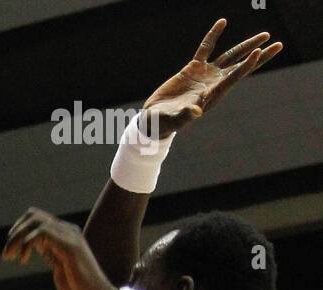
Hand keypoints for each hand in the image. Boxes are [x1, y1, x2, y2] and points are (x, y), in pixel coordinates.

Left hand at [3, 209, 122, 289]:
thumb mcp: (60, 267)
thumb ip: (51, 254)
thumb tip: (35, 246)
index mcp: (65, 236)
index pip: (37, 219)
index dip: (19, 230)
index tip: (11, 250)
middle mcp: (68, 232)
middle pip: (34, 215)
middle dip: (15, 232)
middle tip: (6, 255)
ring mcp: (70, 237)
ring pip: (36, 221)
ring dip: (17, 237)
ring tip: (10, 256)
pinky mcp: (70, 246)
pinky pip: (42, 232)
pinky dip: (27, 243)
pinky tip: (23, 259)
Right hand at [141, 19, 281, 138]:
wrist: (154, 119)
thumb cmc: (164, 122)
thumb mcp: (175, 119)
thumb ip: (186, 115)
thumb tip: (196, 112)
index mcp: (212, 95)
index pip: (234, 77)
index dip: (247, 64)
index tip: (261, 51)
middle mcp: (213, 83)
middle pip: (241, 66)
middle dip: (260, 56)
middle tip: (278, 45)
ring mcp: (205, 75)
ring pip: (230, 56)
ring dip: (247, 46)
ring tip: (265, 35)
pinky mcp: (193, 68)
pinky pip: (206, 48)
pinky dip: (213, 35)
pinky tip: (222, 22)